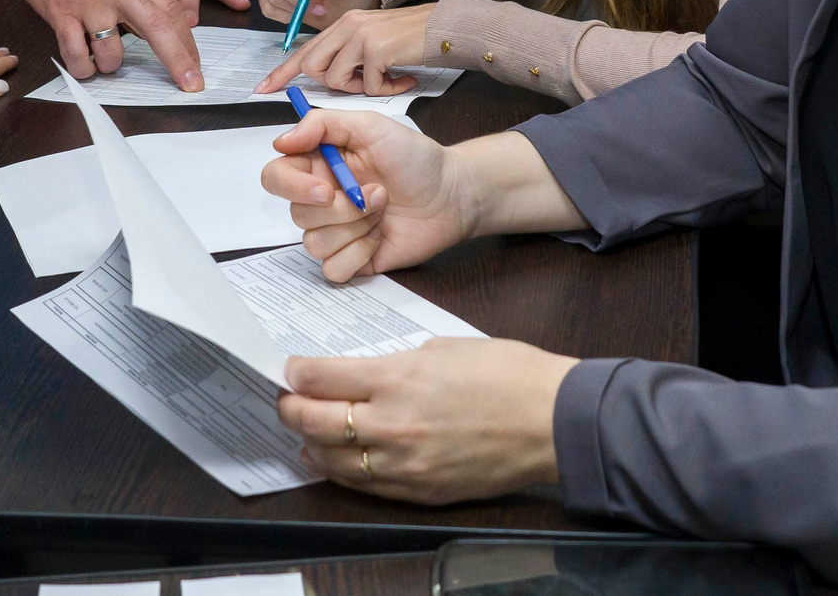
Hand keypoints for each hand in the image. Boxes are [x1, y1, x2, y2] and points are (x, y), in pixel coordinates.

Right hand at [0, 0, 202, 88]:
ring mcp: (88, 4)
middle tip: (190, 84)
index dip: (187, 42)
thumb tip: (156, 22)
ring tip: (102, 57)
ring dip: (111, 66)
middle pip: (158, 31)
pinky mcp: (60, 15)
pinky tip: (83, 65)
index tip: (195, 65)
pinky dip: (82, 68)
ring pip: (112, 54)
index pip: (171, 12)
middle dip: (177, 62)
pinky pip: (76, 56)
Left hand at [257, 4, 431, 96]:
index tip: (263, 88)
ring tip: (385, 78)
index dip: (281, 73)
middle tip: (362, 82)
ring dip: (360, 89)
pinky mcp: (376, 48)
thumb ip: (349, 55)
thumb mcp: (373, 41)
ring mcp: (360, 35)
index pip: (304, 51)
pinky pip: (367, 85)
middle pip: (313, 68)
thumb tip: (330, 79)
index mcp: (342, 24)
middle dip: (333, 85)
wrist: (445, 28)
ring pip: (336, 80)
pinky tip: (402, 78)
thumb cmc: (412, 39)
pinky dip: (385, 89)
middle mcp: (347, 25)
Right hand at [263, 108, 466, 278]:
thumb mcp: (370, 126)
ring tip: (381, 211)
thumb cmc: (416, 159)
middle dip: (341, 208)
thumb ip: (322, 124)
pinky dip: (359, 254)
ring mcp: (336, 230)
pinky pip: (333, 268)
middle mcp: (322, 199)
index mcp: (319, 165)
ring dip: (355, 228)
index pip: (276, 177)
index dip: (292, 186)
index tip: (324, 188)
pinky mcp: (351, 258)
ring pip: (314, 243)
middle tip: (375, 193)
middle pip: (297, 214)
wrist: (451, 195)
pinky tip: (379, 237)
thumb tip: (282, 140)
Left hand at [278, 338, 575, 503]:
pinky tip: (332, 463)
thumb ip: (395, 363)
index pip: (321, 378)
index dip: (297, 373)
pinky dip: (341, 472)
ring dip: (309, 444)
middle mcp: (392, 424)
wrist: (551, 420)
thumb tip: (365, 373)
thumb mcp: (442, 347)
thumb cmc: (506, 374)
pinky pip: (365, 486)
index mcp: (397, 379)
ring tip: (302, 433)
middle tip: (285, 399)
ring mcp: (405, 464)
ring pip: (332, 461)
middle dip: (291, 408)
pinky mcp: (420, 491)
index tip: (291, 370)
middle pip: (314, 421)